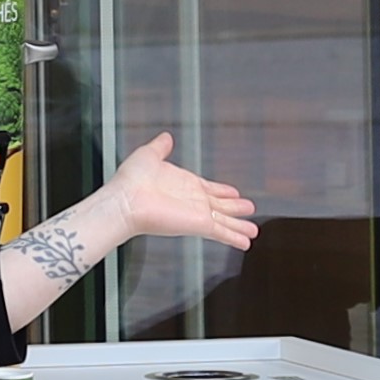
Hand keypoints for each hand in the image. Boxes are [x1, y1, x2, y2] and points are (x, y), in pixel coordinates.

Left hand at [95, 133, 259, 253]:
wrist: (125, 201)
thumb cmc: (131, 180)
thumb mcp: (149, 154)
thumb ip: (161, 146)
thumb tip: (166, 137)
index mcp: (184, 184)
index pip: (209, 188)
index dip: (223, 190)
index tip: (234, 192)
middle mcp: (192, 200)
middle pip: (221, 206)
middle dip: (236, 208)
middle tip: (250, 209)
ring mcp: (197, 214)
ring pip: (225, 221)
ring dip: (240, 225)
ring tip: (254, 230)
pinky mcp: (198, 225)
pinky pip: (222, 232)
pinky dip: (235, 237)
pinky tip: (245, 242)